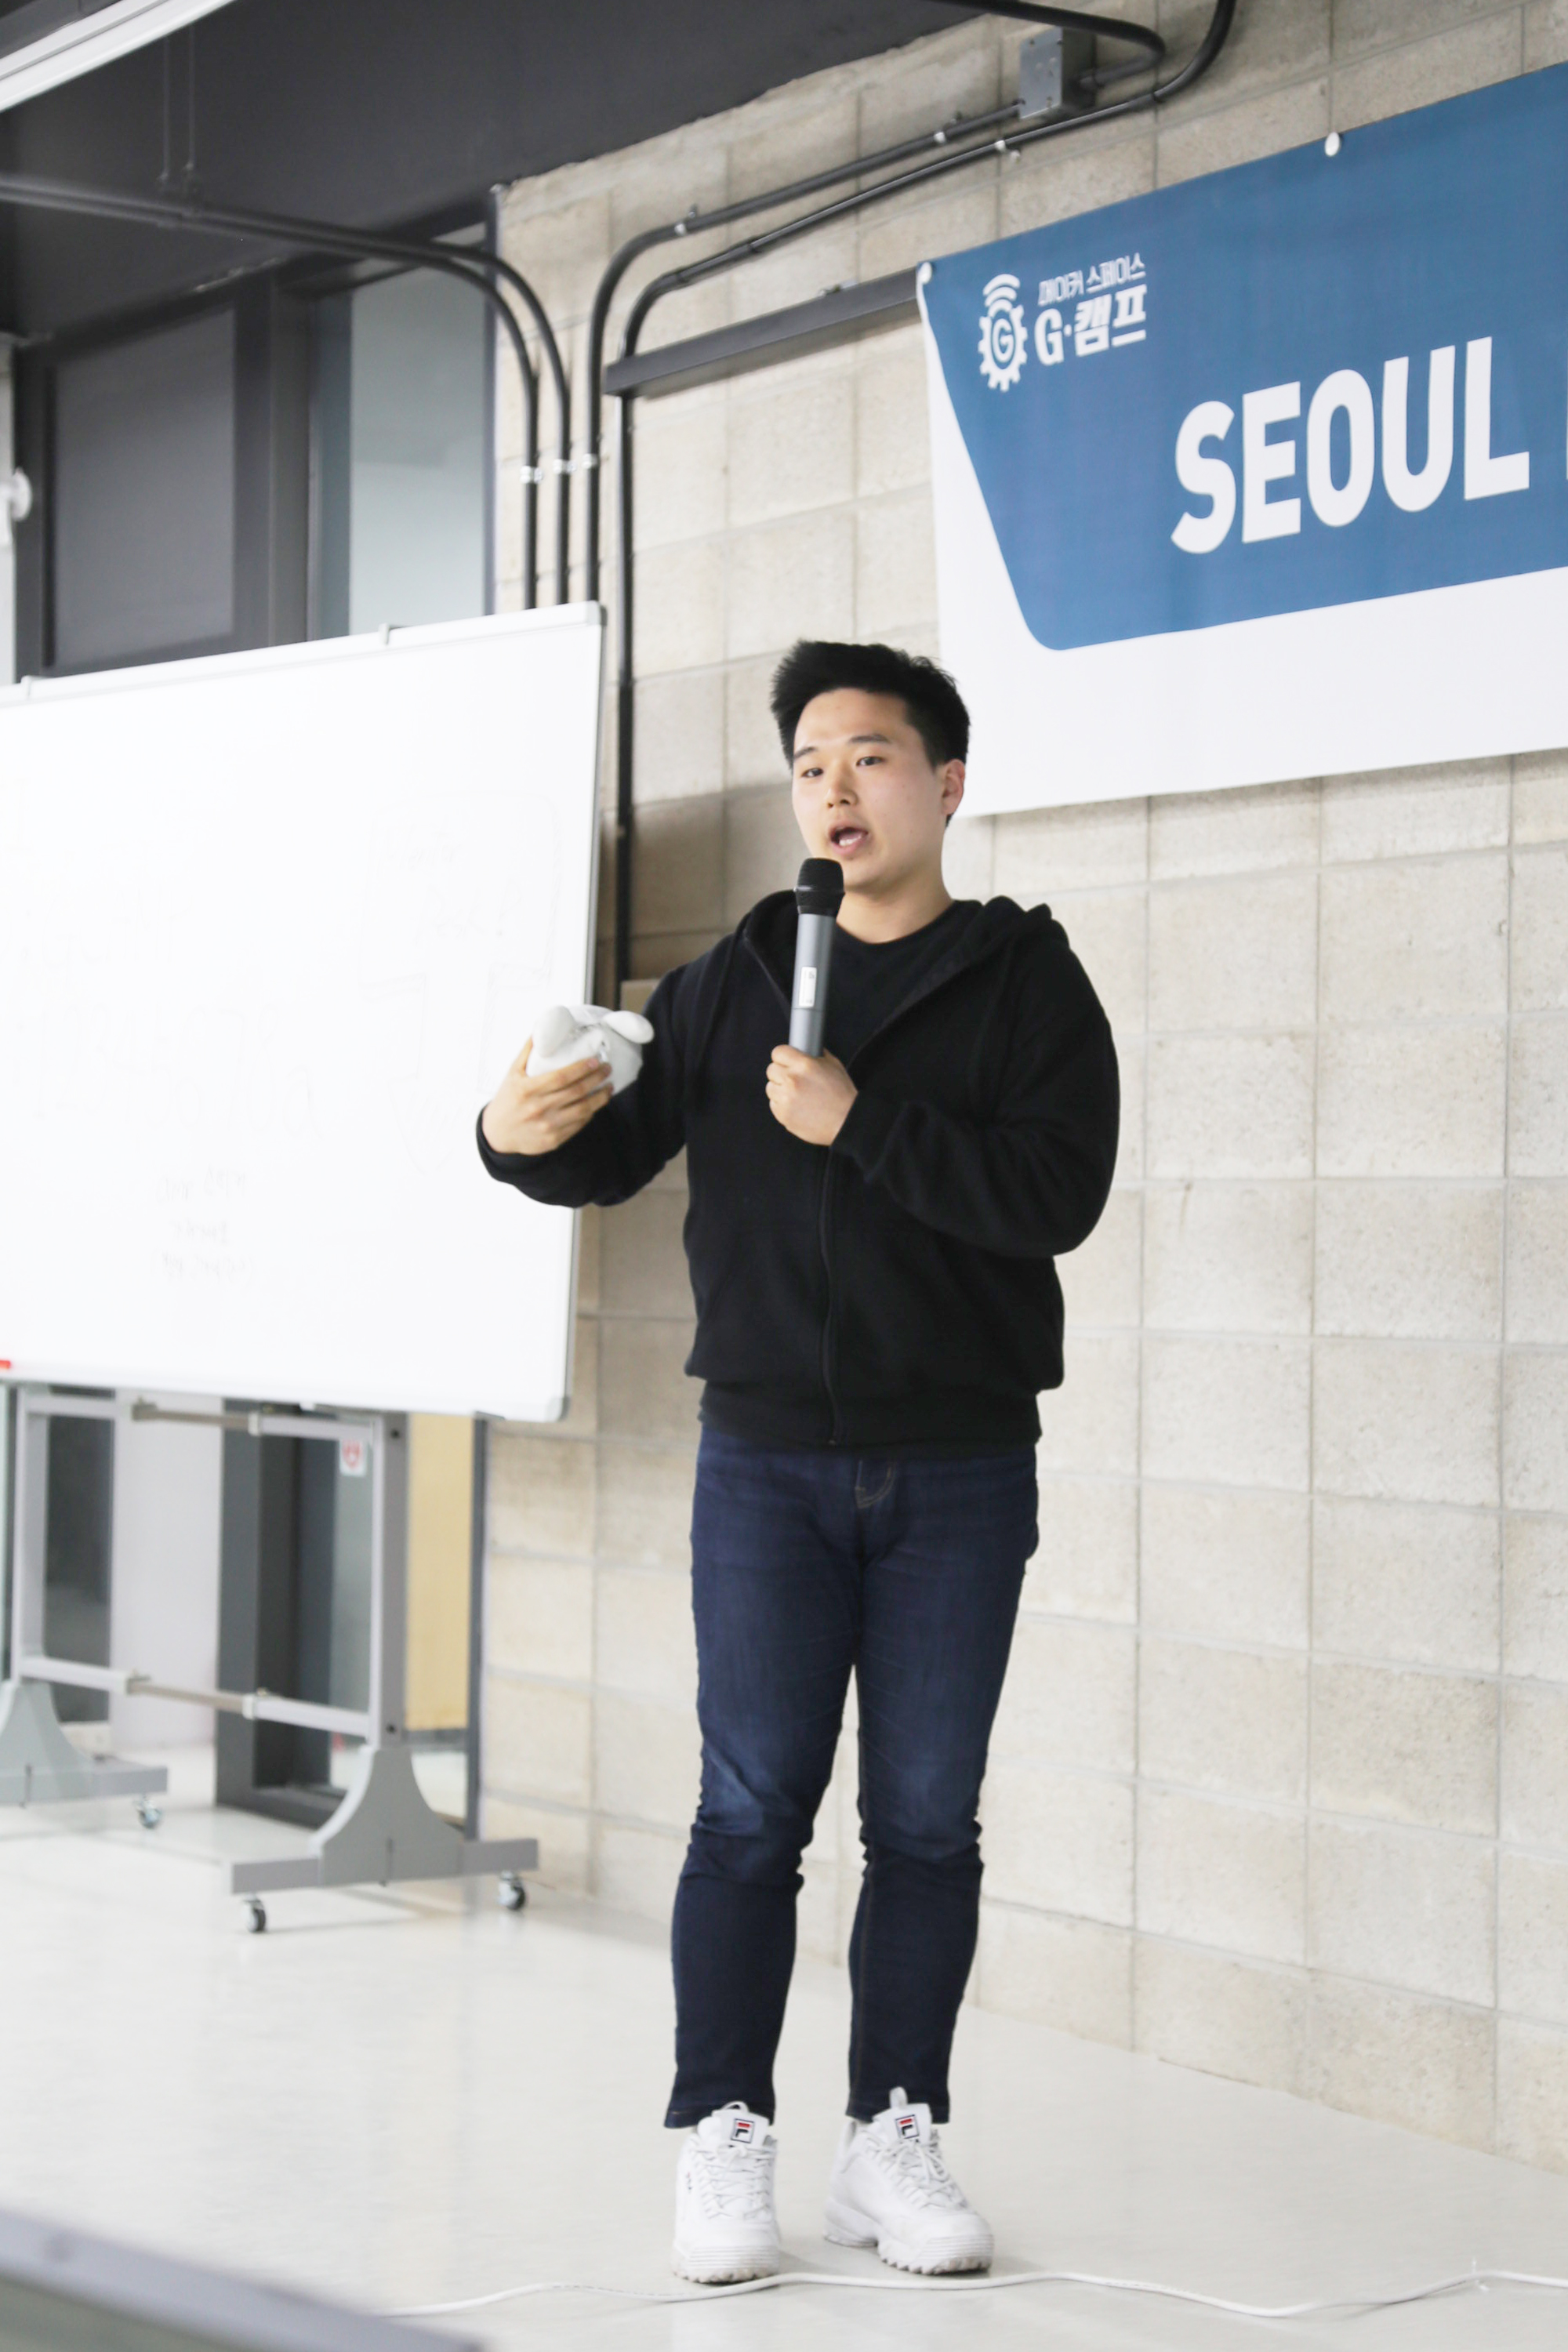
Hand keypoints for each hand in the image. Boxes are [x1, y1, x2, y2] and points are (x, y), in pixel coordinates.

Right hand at [481, 1039, 613, 1156]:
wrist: (498, 1133)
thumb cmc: (507, 1100)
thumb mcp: (513, 1074)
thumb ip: (528, 1052)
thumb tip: (542, 1028)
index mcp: (528, 1089)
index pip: (561, 1077)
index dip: (581, 1068)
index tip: (595, 1061)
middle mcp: (539, 1108)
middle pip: (576, 1092)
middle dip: (597, 1079)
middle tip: (607, 1069)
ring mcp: (547, 1126)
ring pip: (583, 1110)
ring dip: (600, 1098)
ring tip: (609, 1087)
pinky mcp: (554, 1140)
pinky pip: (578, 1125)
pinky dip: (590, 1113)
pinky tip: (596, 1104)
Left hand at [766, 1045, 855, 1146]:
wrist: (846, 1122)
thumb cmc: (842, 1095)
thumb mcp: (834, 1066)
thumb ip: (816, 1055)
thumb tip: (806, 1048)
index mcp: (804, 1065)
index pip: (778, 1052)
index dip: (782, 1056)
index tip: (785, 1061)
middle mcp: (792, 1080)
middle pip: (771, 1069)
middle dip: (781, 1072)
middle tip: (793, 1079)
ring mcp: (786, 1099)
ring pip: (770, 1087)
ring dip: (780, 1089)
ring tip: (796, 1094)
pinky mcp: (783, 1114)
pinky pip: (773, 1104)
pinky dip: (782, 1104)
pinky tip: (797, 1105)